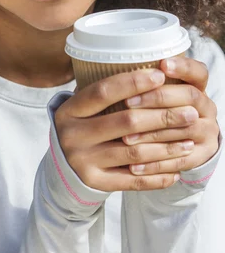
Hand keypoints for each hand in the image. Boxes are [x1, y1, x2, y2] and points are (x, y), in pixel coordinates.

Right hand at [54, 63, 217, 192]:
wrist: (62, 164)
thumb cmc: (83, 125)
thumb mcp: (83, 106)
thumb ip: (108, 93)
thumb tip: (152, 71)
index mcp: (69, 110)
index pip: (102, 92)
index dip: (133, 82)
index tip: (161, 75)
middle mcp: (72, 135)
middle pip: (126, 122)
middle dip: (163, 116)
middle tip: (190, 112)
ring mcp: (82, 161)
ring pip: (134, 153)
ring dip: (167, 147)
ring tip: (190, 141)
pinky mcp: (94, 182)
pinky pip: (133, 181)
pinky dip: (158, 176)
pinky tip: (177, 170)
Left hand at [122, 56, 218, 174]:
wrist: (187, 142)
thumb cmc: (161, 111)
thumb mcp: (158, 95)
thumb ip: (146, 84)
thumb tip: (116, 71)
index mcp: (197, 87)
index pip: (198, 72)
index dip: (182, 67)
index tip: (162, 64)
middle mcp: (206, 108)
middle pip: (189, 97)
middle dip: (157, 98)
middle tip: (128, 103)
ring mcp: (208, 133)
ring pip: (183, 131)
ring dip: (152, 134)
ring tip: (124, 138)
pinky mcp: (201, 156)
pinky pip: (179, 161)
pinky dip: (155, 164)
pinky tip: (133, 166)